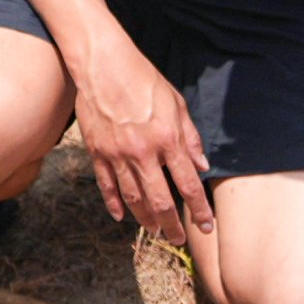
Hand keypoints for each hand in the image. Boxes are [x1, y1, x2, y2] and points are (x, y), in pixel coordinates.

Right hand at [70, 30, 214, 243]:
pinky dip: (114, 203)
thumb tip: (202, 167)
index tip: (206, 226)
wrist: (102, 64)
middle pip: (160, 199)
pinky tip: (121, 216)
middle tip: (177, 239)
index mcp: (167, 139)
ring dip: (145, 219)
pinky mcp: (97, 151)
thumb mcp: (176, 103)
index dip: (199, 209)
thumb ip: (190, 138)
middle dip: (172, 224)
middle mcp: (143, 152)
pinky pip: (107, 185)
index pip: (188, 184)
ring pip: (133, 197)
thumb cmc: (143, 79)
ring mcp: (117, 154)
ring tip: (155, 231)